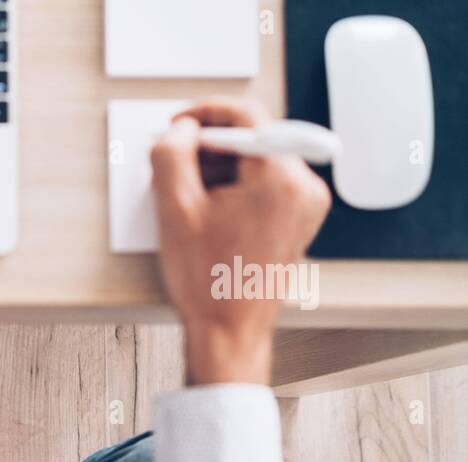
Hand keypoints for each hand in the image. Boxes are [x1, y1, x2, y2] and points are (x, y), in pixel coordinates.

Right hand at [151, 99, 331, 384]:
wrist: (229, 332)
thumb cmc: (207, 282)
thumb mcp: (174, 210)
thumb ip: (171, 154)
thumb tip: (179, 131)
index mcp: (279, 177)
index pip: (246, 115)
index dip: (204, 113)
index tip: (178, 123)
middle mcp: (304, 186)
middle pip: (254, 138)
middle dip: (211, 148)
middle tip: (176, 168)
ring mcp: (308, 204)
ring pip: (260, 161)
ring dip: (223, 170)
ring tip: (192, 200)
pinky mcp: (302, 219)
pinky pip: (268, 184)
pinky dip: (239, 188)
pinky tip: (211, 213)